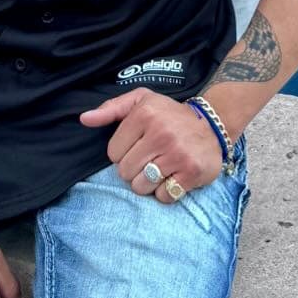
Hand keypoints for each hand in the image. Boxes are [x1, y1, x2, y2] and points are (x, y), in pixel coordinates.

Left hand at [79, 88, 224, 201]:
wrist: (213, 125)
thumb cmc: (170, 115)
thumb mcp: (141, 101)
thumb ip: (111, 109)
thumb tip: (84, 119)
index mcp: (145, 113)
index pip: (113, 153)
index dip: (123, 152)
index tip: (138, 145)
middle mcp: (160, 132)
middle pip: (125, 172)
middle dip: (134, 169)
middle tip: (150, 158)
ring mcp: (177, 153)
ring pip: (141, 187)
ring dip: (148, 183)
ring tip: (161, 168)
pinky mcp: (191, 172)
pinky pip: (163, 196)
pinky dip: (166, 192)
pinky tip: (174, 177)